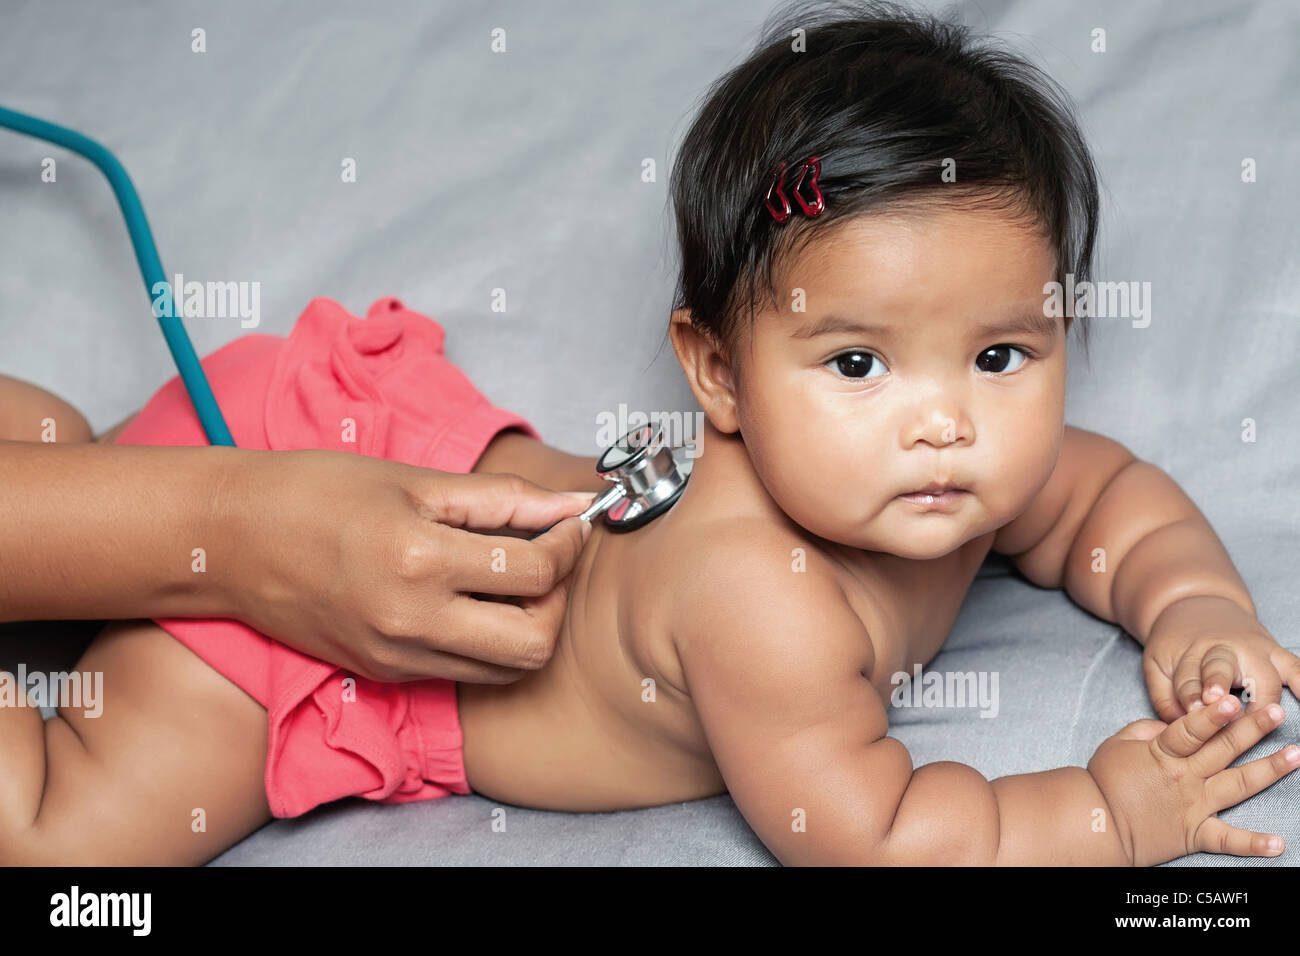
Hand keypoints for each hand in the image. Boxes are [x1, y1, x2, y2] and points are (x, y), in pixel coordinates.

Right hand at [227, 448, 595, 682]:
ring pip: (505, 671)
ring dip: (528, 628)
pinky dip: (486, 644)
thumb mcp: (414, 482)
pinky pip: (463, 673)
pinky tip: (472, 601)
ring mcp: (397, 657)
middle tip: (545, 559)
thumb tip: (574, 503)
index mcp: (420, 561)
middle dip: (557, 600)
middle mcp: (412, 623)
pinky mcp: (384, 673)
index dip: (569, 543)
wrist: (227, 540)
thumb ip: (502, 498)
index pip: (535, 572)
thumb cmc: (316, 493)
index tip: (570, 521)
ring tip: (510, 580)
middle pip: (534, 644)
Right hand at [1087, 695, 1297, 865]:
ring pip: (1238, 785)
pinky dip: (1252, 844)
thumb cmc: (1103, 780)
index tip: (1234, 699)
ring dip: (1269, 770)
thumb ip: (1146, 728)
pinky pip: (1227, 840)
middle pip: (1224, 749)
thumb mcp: (1117, 743)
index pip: (1193, 730)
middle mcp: (1185, 778)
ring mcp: (1194, 806)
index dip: (1214, 715)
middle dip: (1252, 729)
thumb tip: (1170, 723)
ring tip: (1295, 755)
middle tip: (1277, 711)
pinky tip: (1278, 844)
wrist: (1094, 823)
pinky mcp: (1195, 833)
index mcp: (1163, 754)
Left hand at [1143, 594, 1299, 720]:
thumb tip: (1180, 726)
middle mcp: (1223, 649)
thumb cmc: (1175, 645)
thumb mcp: (1157, 664)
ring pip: (1263, 672)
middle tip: (1219, 703)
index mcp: (1191, 654)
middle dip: (1221, 683)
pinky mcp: (1276, 653)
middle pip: (1223, 667)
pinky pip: (1297, 667)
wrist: (1197, 605)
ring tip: (1269, 716)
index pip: (1188, 677)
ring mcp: (1253, 650)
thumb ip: (1164, 695)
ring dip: (1265, 694)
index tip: (1192, 711)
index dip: (1189, 695)